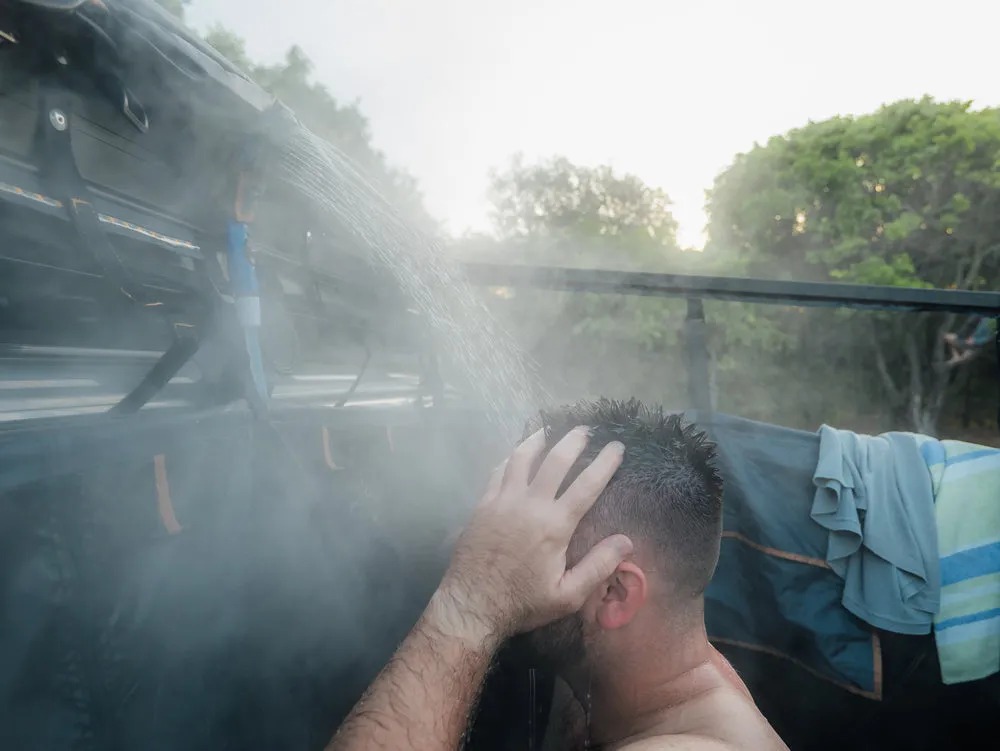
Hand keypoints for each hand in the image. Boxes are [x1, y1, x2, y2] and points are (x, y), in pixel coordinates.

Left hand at [431, 427, 632, 643]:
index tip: (617, 446)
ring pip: (522, 458)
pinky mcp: (483, 504)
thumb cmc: (523, 603)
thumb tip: (627, 541)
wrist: (472, 606)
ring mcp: (503, 501)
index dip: (605, 463)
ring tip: (549, 429)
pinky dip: (511, 457)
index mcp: (555, 526)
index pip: (587, 485)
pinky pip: (498, 471)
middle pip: (555, 461)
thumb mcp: (568, 595)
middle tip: (586, 429)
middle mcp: (529, 505)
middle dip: (574, 441)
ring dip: (539, 439)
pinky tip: (517, 453)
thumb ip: (598, 566)